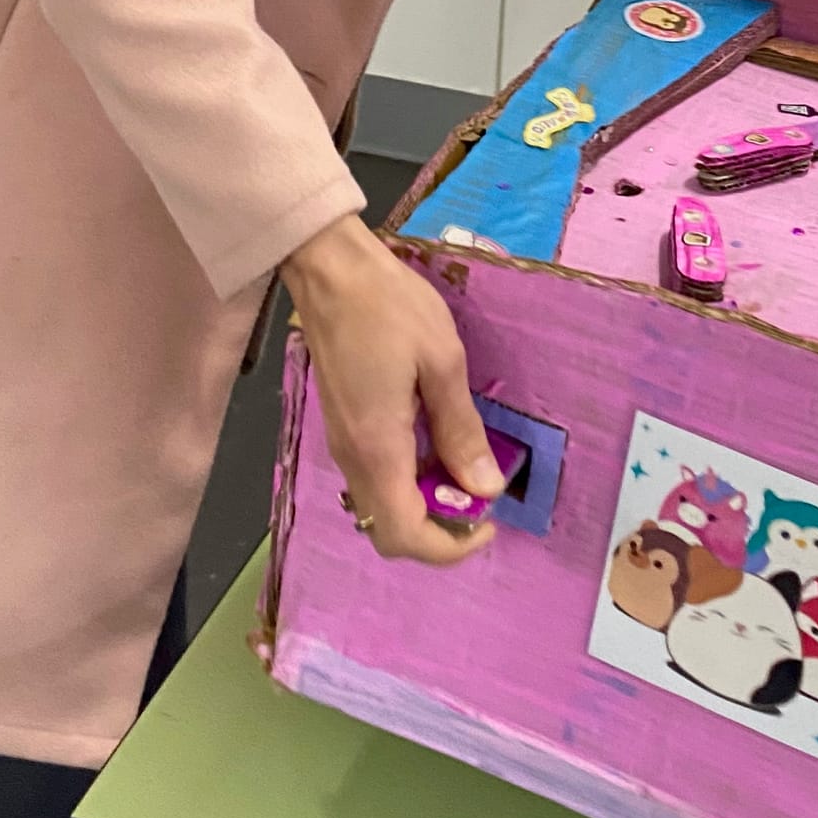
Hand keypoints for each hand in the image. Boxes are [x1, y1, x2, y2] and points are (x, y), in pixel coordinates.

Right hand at [280, 217, 501, 566]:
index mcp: (378, 449)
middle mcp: (352, 459)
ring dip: (423, 504)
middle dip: (438, 530)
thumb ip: (460, 430)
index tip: (488, 522)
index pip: (404, 535)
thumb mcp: (442, 361)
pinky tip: (434, 441)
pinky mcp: (342, 424)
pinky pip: (374, 477)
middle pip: (388, 530)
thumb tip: (485, 487)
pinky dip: (407, 479)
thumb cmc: (389, 307)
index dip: (449, 548)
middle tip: (478, 493)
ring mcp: (342, 443)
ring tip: (463, 464)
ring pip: (379, 506)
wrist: (329, 269)